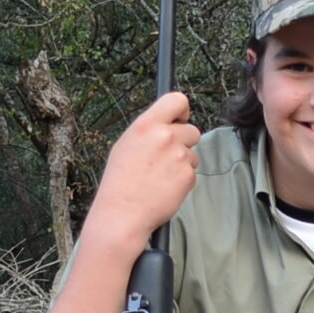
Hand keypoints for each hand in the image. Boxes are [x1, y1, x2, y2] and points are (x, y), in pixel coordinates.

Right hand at [84, 91, 199, 250]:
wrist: (123, 212)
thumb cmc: (121, 181)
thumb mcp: (127, 144)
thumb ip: (150, 130)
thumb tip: (169, 123)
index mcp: (146, 125)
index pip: (177, 100)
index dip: (182, 111)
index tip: (180, 120)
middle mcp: (165, 136)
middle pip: (193, 130)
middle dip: (184, 143)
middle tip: (166, 158)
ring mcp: (179, 156)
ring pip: (193, 154)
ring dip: (183, 163)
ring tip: (160, 177)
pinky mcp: (188, 175)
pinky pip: (192, 173)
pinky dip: (183, 180)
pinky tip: (165, 188)